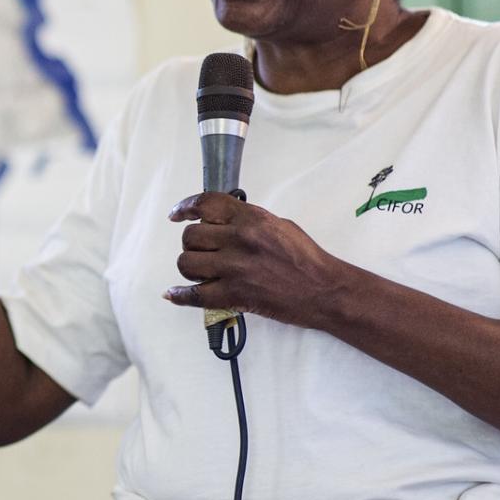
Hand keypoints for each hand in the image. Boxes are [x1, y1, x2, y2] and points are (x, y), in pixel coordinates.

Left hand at [162, 192, 351, 328]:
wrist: (324, 290)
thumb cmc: (306, 259)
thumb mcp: (279, 225)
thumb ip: (248, 221)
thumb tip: (222, 222)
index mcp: (251, 219)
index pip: (206, 204)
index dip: (185, 207)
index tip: (177, 214)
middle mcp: (239, 240)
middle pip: (191, 236)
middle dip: (193, 243)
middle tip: (203, 250)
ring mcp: (234, 268)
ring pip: (187, 263)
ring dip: (191, 267)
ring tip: (202, 271)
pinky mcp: (234, 295)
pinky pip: (194, 295)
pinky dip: (181, 295)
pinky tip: (176, 293)